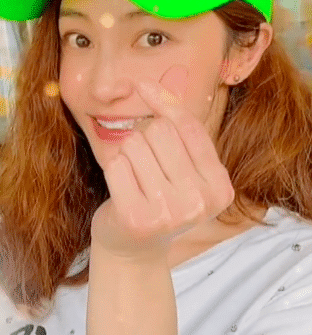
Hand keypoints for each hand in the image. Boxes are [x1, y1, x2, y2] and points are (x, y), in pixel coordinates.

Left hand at [90, 71, 234, 261]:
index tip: (142, 87)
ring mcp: (170, 213)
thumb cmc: (157, 200)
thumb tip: (149, 84)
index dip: (163, 103)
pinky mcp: (137, 218)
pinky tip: (122, 193)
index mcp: (220, 188)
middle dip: (144, 141)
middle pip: (160, 131)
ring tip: (134, 182)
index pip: (189, 126)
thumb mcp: (181, 167)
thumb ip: (175, 125)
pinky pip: (116, 165)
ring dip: (126, 157)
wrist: (132, 251)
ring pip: (134, 144)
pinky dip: (113, 172)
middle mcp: (200, 202)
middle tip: (144, 170)